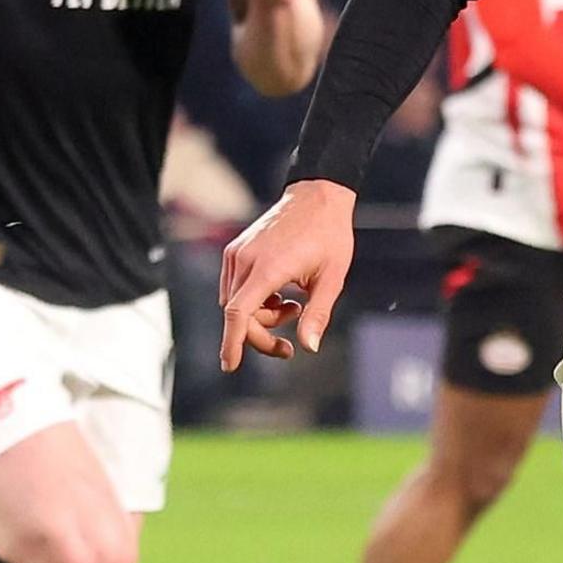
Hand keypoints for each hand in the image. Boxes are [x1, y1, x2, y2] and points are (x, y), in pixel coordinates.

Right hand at [216, 176, 357, 369]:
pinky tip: (280, 293)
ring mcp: (237, 253)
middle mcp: (245, 259)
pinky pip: (236, 289)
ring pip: (236, 304)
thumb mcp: (332, 278)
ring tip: (293, 305)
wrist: (318, 196)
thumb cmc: (329, 235)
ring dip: (261, 316)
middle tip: (289, 346)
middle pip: (238, 315)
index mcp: (268, 267)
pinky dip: (255, 301)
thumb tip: (310, 347)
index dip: (232, 341)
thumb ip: (318, 314)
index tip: (230, 365)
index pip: (240, 312)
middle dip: (261, 334)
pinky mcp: (236, 250)